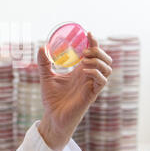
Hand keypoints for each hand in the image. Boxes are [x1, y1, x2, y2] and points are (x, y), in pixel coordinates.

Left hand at [37, 32, 112, 150]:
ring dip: (98, 61)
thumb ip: (44, 62)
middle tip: (85, 51)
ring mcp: (91, 86)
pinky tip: (84, 71)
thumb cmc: (52, 99)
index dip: (93, 42)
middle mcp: (88, 77)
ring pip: (107, 69)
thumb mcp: (46, 76)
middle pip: (105, 60)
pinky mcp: (91, 95)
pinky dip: (95, 73)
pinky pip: (101, 82)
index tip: (88, 33)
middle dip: (99, 51)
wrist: (52, 117)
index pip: (93, 53)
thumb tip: (42, 47)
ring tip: (84, 60)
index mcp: (80, 71)